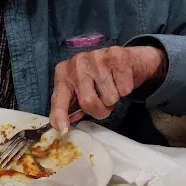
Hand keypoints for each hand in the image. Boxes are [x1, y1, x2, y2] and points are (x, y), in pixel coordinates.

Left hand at [49, 45, 166, 132]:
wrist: (127, 60)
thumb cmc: (99, 79)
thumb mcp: (79, 91)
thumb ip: (69, 107)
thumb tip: (62, 127)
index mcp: (63, 73)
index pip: (58, 98)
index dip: (60, 115)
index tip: (63, 129)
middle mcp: (77, 63)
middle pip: (88, 102)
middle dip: (99, 110)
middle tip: (103, 101)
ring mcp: (97, 57)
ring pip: (109, 98)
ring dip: (114, 99)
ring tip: (112, 86)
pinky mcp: (117, 56)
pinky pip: (124, 89)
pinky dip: (126, 89)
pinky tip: (121, 78)